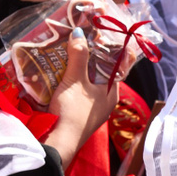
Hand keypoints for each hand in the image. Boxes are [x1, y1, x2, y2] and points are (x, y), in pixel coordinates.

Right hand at [41, 29, 124, 168]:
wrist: (59, 142)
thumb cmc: (73, 111)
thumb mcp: (75, 80)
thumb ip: (78, 57)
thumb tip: (79, 33)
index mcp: (111, 92)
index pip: (118, 66)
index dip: (111, 50)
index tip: (102, 35)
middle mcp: (105, 100)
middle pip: (100, 73)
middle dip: (90, 57)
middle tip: (80, 39)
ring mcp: (91, 108)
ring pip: (87, 82)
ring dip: (78, 69)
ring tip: (68, 51)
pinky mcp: (77, 113)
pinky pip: (77, 92)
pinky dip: (70, 81)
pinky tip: (58, 73)